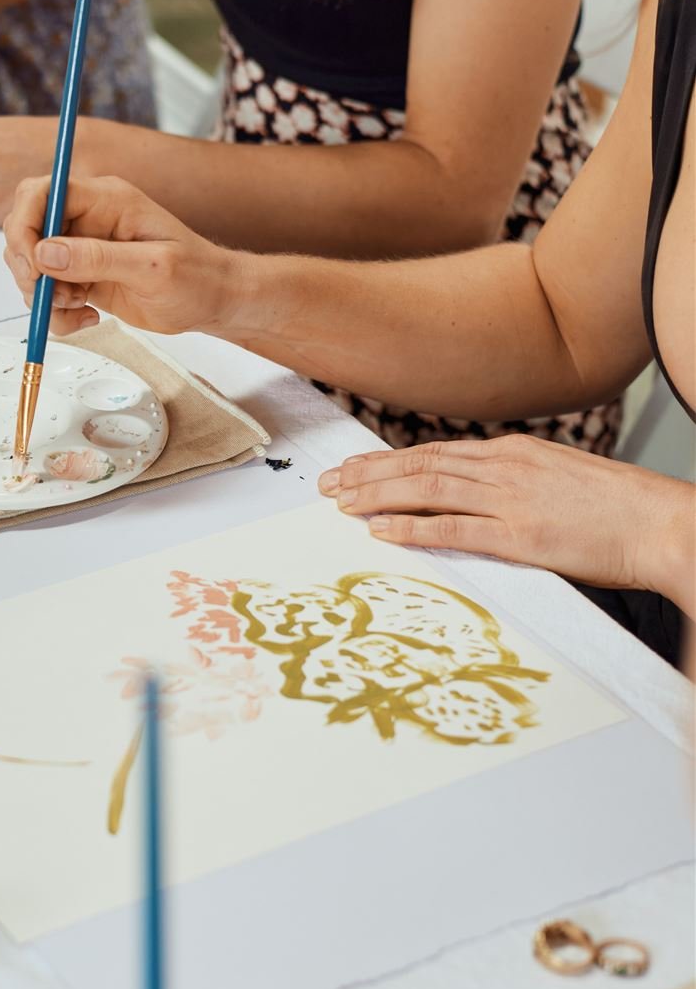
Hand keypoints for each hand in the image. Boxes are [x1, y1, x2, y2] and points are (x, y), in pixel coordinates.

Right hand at [3, 174, 241, 338]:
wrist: (214, 301)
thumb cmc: (197, 277)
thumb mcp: (152, 268)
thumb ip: (98, 259)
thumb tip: (45, 254)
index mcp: (106, 200)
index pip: (43, 192)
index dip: (25, 224)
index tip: (31, 263)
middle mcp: (88, 218)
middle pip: (26, 226)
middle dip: (27, 265)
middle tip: (51, 294)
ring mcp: (83, 247)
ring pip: (32, 263)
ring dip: (42, 294)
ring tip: (78, 308)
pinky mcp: (82, 275)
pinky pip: (47, 290)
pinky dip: (56, 312)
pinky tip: (87, 317)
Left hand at [319, 435, 695, 607]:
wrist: (663, 524)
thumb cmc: (620, 510)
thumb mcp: (560, 480)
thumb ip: (517, 481)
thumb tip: (479, 495)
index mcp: (514, 451)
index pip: (436, 451)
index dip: (388, 461)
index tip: (354, 469)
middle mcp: (506, 467)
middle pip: (420, 465)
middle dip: (367, 475)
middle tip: (327, 485)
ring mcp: (511, 500)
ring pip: (427, 490)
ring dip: (377, 496)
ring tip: (341, 504)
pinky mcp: (521, 536)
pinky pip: (453, 529)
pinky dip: (412, 529)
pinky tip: (381, 531)